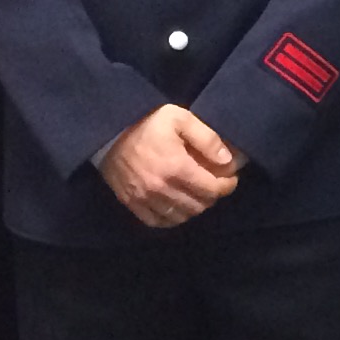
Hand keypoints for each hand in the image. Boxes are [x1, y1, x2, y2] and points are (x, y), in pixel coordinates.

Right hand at [98, 104, 240, 229]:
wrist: (108, 132)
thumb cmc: (147, 123)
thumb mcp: (180, 118)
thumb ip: (207, 138)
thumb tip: (227, 160)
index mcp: (176, 168)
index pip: (212, 189)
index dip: (227, 186)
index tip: (230, 179)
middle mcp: (161, 188)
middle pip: (199, 205)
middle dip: (212, 196)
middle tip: (214, 185)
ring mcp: (145, 198)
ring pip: (181, 216)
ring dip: (194, 208)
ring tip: (197, 194)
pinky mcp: (131, 203)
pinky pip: (158, 222)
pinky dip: (172, 218)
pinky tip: (177, 206)